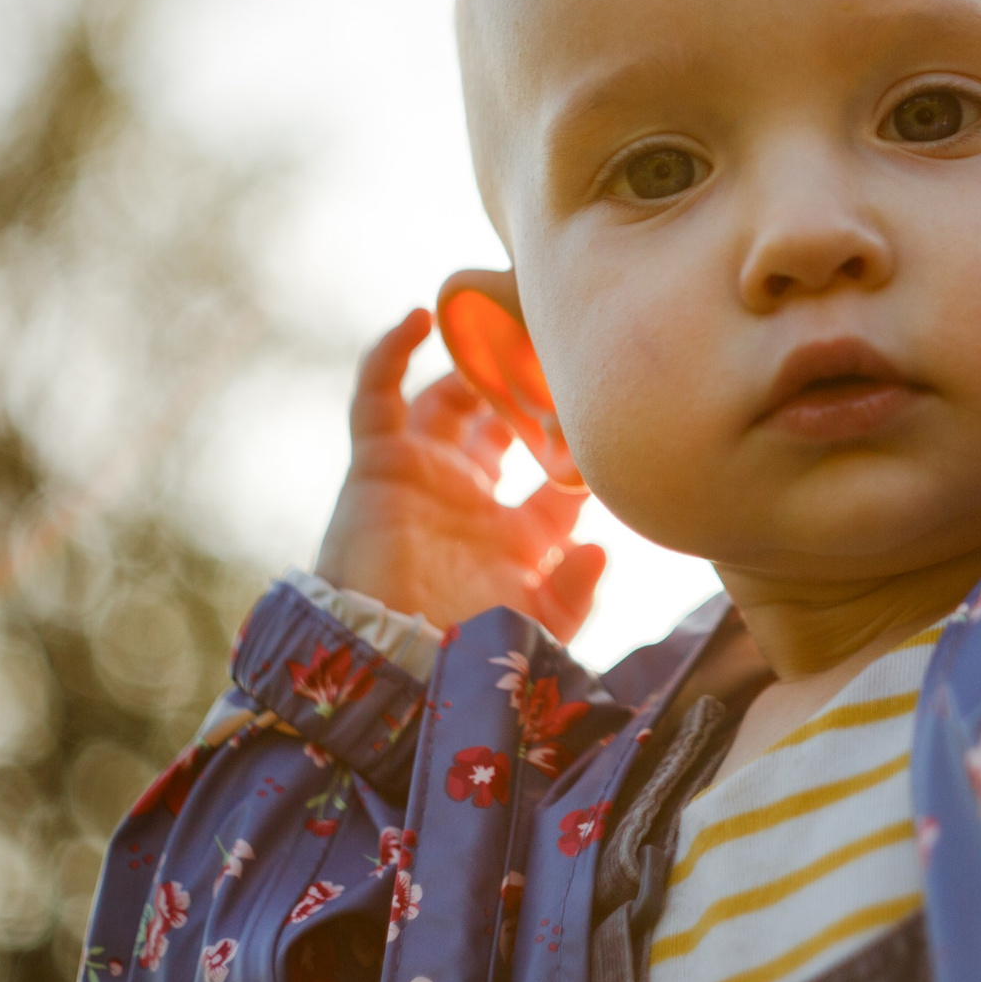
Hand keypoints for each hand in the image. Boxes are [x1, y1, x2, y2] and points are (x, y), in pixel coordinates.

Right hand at [312, 309, 605, 638]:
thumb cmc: (466, 656)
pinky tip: (420, 317)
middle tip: (551, 349)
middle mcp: (472, 500)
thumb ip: (577, 593)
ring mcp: (424, 478)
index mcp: (518, 538)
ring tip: (498, 319)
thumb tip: (603, 548)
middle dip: (526, 391)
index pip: (558, 478)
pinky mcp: (377, 463)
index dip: (580, 448)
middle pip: (502, 426)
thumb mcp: (539, 628)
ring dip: (470, 362)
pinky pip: (378, 395)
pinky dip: (391, 353)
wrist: (389, 664)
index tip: (603, 411)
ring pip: (447, 401)